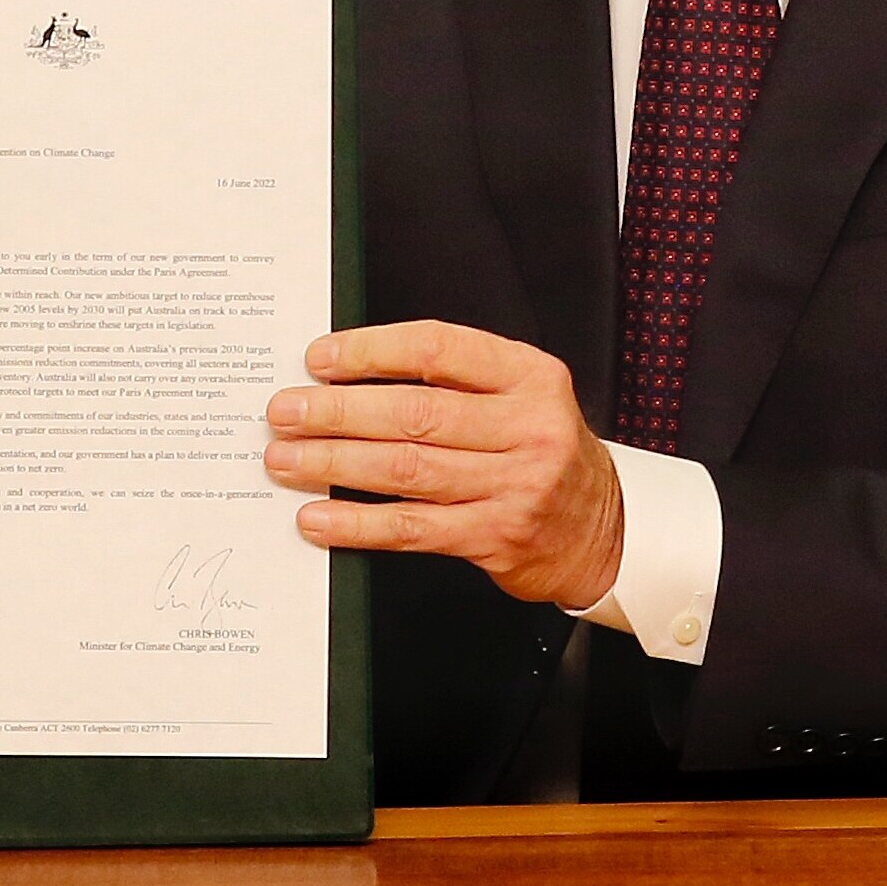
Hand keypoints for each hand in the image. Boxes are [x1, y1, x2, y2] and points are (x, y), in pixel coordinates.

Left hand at [264, 321, 624, 612]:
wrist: (602, 530)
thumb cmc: (543, 453)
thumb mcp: (522, 397)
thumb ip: (454, 380)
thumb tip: (349, 375)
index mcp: (530, 376)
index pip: (438, 348)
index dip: (371, 351)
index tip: (320, 359)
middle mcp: (528, 428)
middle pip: (414, 412)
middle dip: (337, 411)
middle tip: (284, 411)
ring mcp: (514, 487)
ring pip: (406, 469)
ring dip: (335, 464)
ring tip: (286, 458)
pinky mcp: (496, 537)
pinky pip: (411, 528)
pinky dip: (357, 522)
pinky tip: (319, 517)